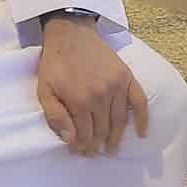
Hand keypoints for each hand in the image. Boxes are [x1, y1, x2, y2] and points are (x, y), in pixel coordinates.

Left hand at [36, 16, 149, 156]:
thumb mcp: (44, 90)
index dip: (82, 147)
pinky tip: (141, 133)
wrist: (71, 34)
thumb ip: (55, 116)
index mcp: (79, 101)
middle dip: (97, 145)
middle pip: (102, 130)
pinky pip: (139, 102)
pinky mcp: (126, 78)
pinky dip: (143, 119)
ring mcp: (117, 87)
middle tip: (93, 153)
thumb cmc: (54, 64)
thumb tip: (70, 140)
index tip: (79, 152)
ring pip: (120, 121)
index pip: (85, 135)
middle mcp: (101, 96)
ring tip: (112, 149)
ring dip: (116, 138)